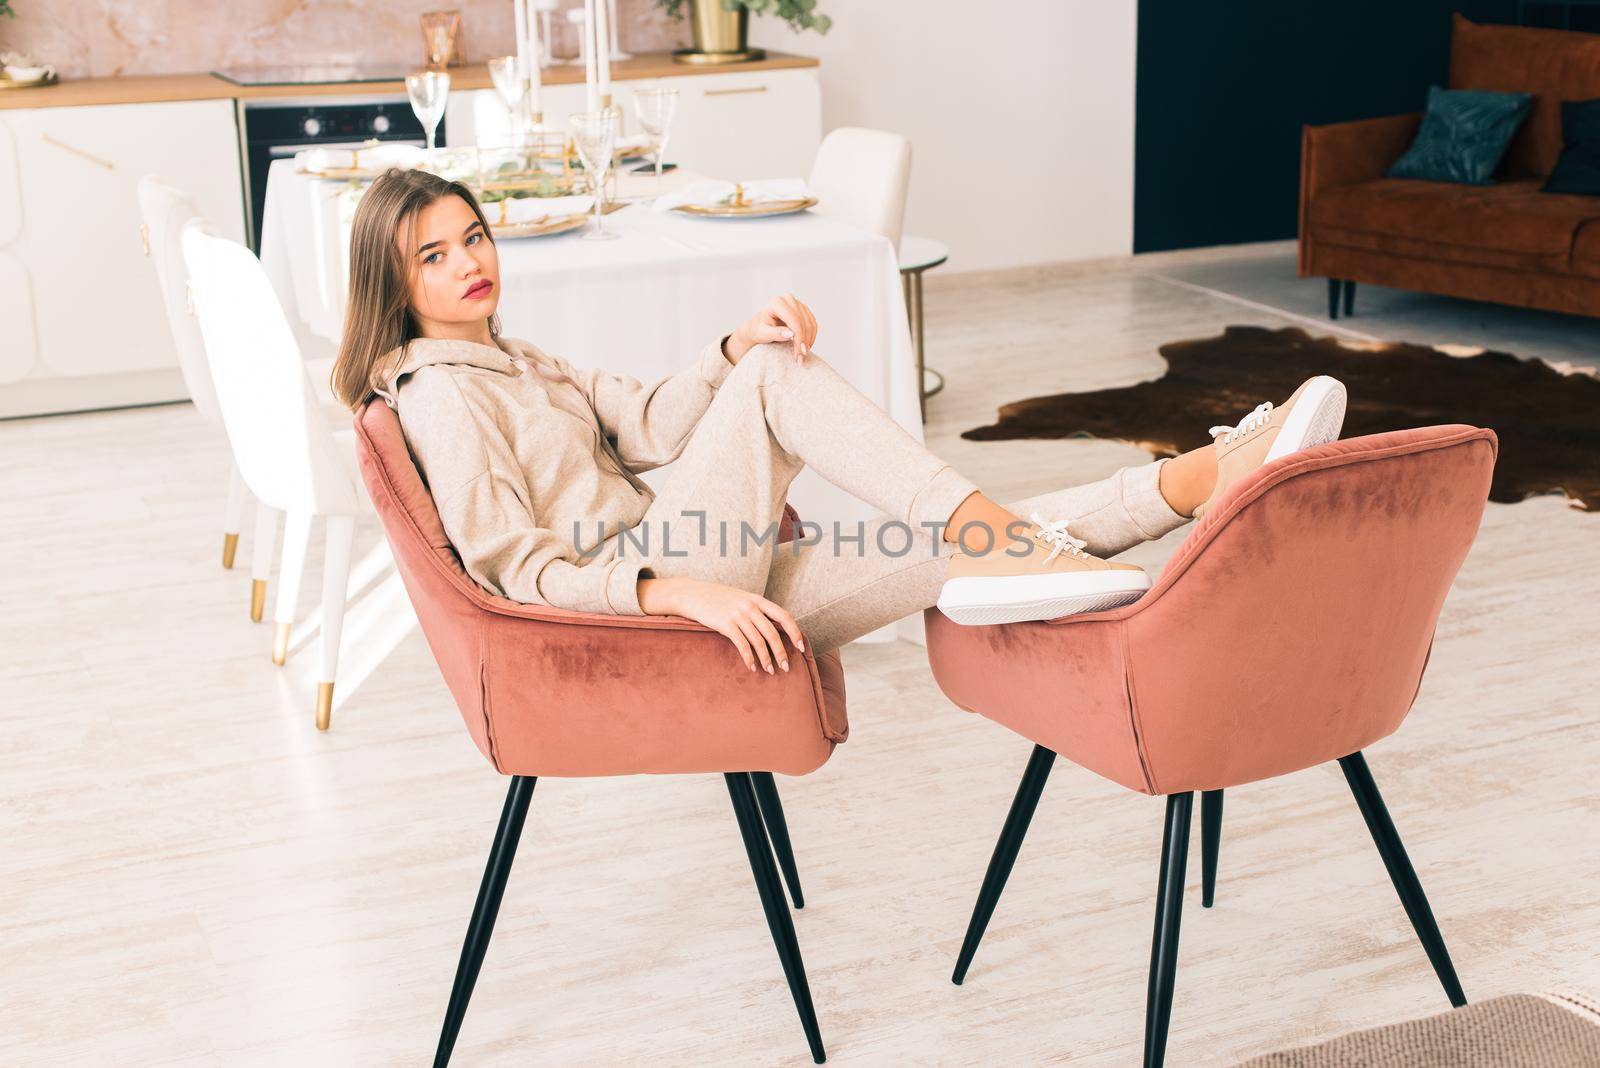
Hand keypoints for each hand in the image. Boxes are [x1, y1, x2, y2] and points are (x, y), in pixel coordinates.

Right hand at [637, 576, 805, 673]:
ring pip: (759, 642)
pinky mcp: (726, 625)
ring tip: (770, 671)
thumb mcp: (740, 598)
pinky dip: (749, 659)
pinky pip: (742, 645)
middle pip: (772, 633)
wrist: (693, 594)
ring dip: (766, 659)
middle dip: (781, 653)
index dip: (795, 632)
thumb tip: (771, 627)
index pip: (783, 616)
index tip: (801, 647)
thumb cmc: (717, 598)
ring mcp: (738, 615)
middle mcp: (750, 607)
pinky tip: (752, 667)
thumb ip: (755, 609)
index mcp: (757, 599)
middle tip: (785, 668)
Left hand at [724, 292, 818, 364]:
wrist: (760, 327)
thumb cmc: (759, 330)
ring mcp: (798, 303)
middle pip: (803, 321)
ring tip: (803, 354)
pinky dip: (811, 336)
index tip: (800, 352)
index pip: (793, 320)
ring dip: (809, 340)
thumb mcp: (763, 333)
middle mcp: (789, 299)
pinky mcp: (803, 310)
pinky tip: (806, 346)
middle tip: (801, 358)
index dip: (799, 337)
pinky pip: (813, 323)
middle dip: (804, 341)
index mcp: (777, 303)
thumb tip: (790, 334)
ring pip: (810, 323)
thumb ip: (775, 333)